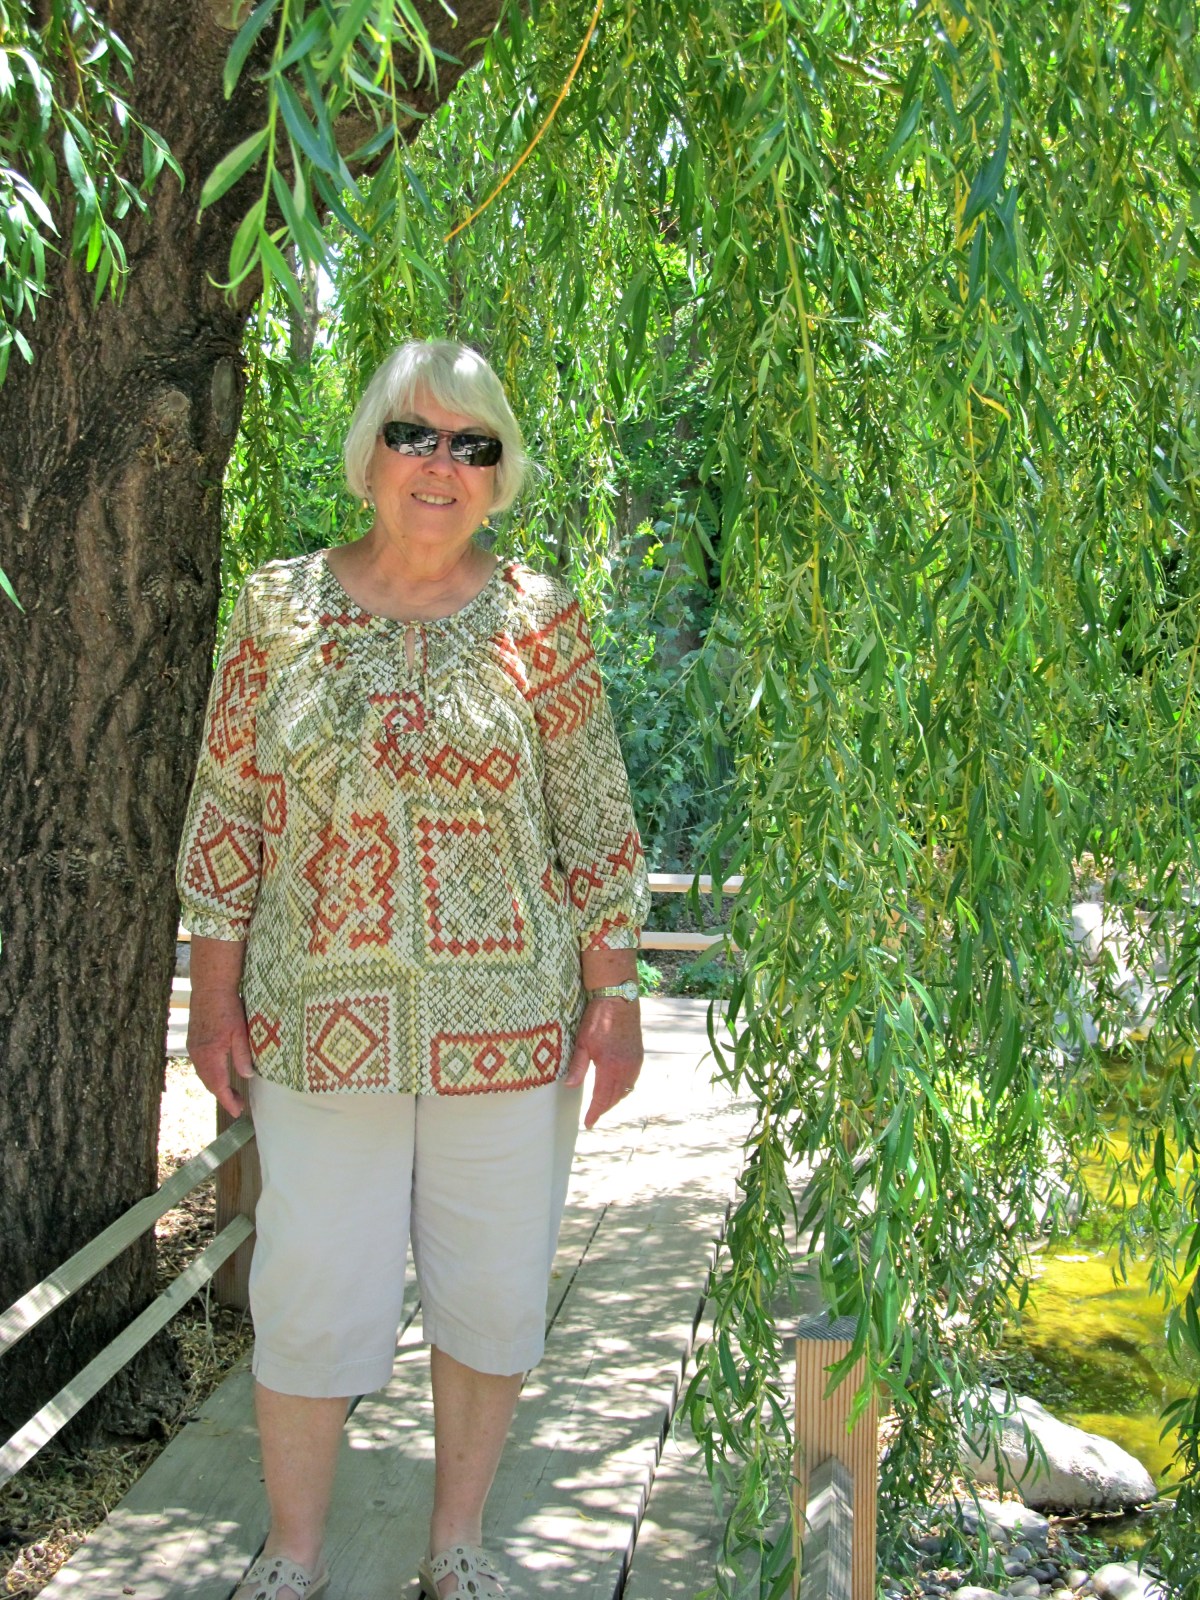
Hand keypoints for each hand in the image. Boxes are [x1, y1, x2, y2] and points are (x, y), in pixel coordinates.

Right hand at [187, 988, 254, 1116]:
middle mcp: (198, 1054)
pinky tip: (218, 1073)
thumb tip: (247, 1076)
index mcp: (210, 1055)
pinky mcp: (193, 1041)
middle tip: (237, 1105)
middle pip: (209, 1083)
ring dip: (215, 1085)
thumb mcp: (240, 1032)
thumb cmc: (228, 1007)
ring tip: (229, 1093)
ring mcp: (193, 1048)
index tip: (237, 1111)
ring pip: (203, 1074)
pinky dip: (210, 1074)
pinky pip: (200, 1065)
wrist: (210, 987)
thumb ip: (242, 1056)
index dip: (228, 1100)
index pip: (218, 1086)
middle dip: (222, 1096)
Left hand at [564, 998, 643, 1128]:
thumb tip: (570, 1086)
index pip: (602, 1098)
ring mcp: (635, 1062)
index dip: (595, 1112)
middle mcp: (626, 1068)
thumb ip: (578, 1067)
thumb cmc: (598, 1019)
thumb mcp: (582, 1042)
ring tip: (603, 1104)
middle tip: (593, 1116)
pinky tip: (617, 1087)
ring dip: (614, 1099)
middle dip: (604, 1108)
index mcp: (611, 1067)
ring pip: (626, 1090)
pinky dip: (624, 1088)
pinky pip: (632, 1080)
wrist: (619, 1000)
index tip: (588, 1123)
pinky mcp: (638, 1055)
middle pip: (615, 1097)